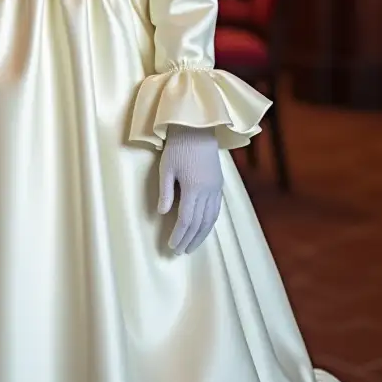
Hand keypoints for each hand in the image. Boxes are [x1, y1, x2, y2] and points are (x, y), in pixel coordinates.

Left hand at [158, 125, 222, 254]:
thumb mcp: (166, 168)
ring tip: (192, 246)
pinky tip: (204, 229)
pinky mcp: (219, 185)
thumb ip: (166, 192)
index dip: (179, 235)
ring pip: (211, 219)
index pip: (186, 219)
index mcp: (193, 188)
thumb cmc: (178, 147)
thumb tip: (162, 213)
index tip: (172, 246)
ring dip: (202, 235)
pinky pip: (216, 210)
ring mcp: (216, 189)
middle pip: (199, 223)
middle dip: (189, 239)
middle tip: (180, 252)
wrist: (198, 129)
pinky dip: (210, 223)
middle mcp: (207, 192)